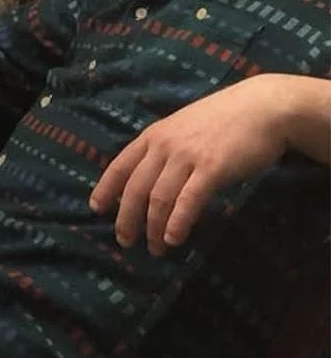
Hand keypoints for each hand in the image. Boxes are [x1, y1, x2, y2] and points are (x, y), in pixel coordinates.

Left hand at [88, 75, 291, 254]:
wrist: (261, 107)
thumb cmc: (223, 120)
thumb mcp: (183, 128)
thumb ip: (166, 150)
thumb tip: (153, 177)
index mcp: (154, 135)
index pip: (120, 165)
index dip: (106, 188)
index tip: (96, 209)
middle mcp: (164, 146)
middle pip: (135, 187)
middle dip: (127, 218)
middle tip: (126, 242)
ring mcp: (187, 156)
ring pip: (159, 197)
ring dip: (153, 228)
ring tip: (155, 249)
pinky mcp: (212, 168)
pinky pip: (188, 199)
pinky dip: (177, 222)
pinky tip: (173, 239)